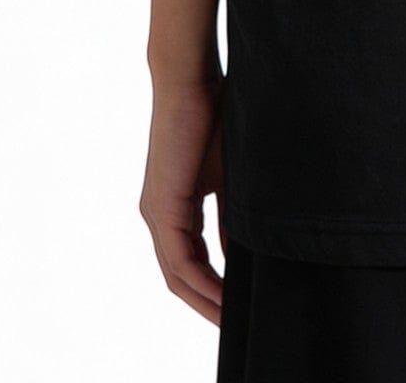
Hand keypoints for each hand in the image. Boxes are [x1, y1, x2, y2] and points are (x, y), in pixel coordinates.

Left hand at [140, 75, 227, 323]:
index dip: (213, 288)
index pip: (190, 261)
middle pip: (180, 278)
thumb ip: (235, 213)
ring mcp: (156, 213)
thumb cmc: (215, 114)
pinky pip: (178, 261)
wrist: (192, 80)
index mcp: (174, 205)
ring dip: (204, 301)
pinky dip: (201, 283)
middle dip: (208, 304)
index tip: (239, 306)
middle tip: (235, 326)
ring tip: (232, 320)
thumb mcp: (231, 174)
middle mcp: (158, 215)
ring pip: (177, 275)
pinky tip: (224, 297)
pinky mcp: (161, 207)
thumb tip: (248, 248)